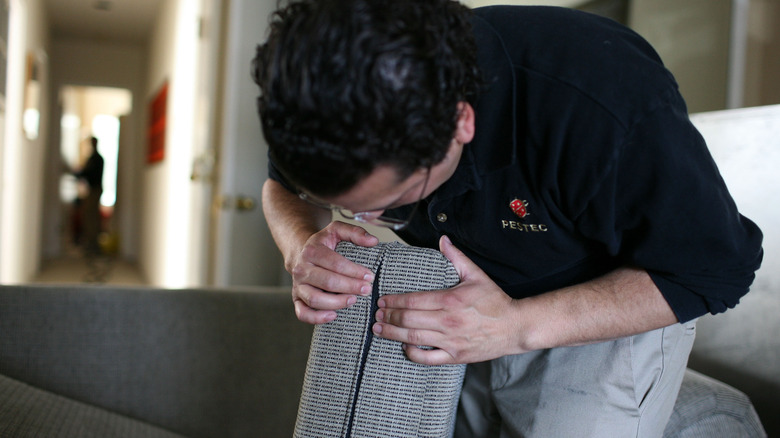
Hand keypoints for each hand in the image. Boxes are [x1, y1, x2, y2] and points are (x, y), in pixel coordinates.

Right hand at [290, 221, 378, 323]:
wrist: (300, 252)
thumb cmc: (322, 244)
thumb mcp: (336, 230)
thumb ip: (355, 232)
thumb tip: (373, 241)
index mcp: (312, 251)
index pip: (335, 264)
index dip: (355, 271)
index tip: (369, 276)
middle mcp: (302, 269)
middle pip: (328, 282)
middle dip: (350, 287)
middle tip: (366, 289)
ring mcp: (298, 285)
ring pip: (315, 299)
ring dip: (337, 302)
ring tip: (353, 300)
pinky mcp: (297, 299)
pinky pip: (303, 313)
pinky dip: (317, 318)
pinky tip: (333, 315)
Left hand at [373, 235, 520, 364]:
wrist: (514, 327)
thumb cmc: (495, 301)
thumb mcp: (476, 275)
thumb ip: (456, 257)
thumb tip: (442, 239)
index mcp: (450, 300)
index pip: (413, 301)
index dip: (394, 301)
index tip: (382, 300)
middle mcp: (448, 321)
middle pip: (408, 320)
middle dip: (388, 317)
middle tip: (376, 314)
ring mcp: (450, 341)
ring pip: (413, 338)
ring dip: (392, 334)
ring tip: (379, 329)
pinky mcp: (455, 356)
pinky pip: (427, 358)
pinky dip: (412, 353)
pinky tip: (403, 345)